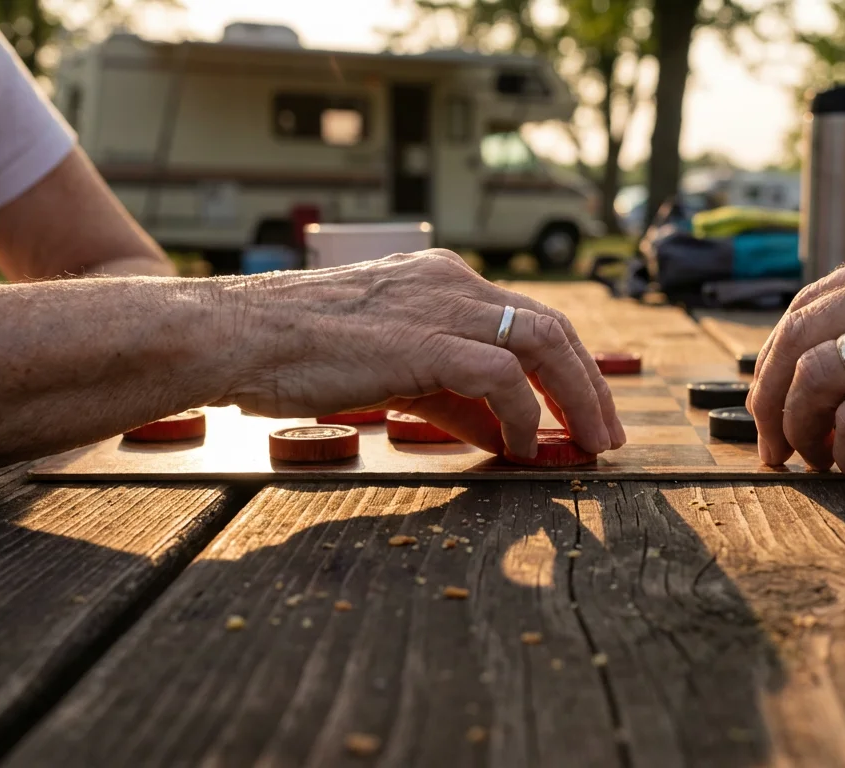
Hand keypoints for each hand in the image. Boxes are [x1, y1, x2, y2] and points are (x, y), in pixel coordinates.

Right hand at [217, 249, 626, 458]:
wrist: (236, 336)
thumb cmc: (297, 353)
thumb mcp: (391, 370)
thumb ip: (451, 396)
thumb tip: (502, 431)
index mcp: (442, 282)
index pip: (530, 320)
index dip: (568, 368)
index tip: (584, 411)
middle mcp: (452, 283)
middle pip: (554, 327)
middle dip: (590, 384)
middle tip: (608, 432)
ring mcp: (442, 306)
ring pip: (545, 343)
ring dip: (577, 398)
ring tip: (590, 443)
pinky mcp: (428, 339)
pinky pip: (504, 377)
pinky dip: (524, 414)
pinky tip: (522, 447)